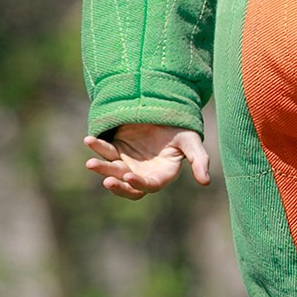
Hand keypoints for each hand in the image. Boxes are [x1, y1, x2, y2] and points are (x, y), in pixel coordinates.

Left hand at [83, 123, 211, 198]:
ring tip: (90, 163)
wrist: (166, 111)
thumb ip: (199, 160)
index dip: (140, 184)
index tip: (129, 177)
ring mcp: (129, 163)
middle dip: (116, 183)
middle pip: (128, 184)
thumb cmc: (181, 128)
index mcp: (162, 175)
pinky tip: (89, 140)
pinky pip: (106, 151)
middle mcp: (143, 173)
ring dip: (102, 168)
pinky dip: (97, 147)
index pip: (150, 185)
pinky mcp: (118, 150)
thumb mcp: (191, 141)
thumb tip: (206, 182)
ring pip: (113, 170)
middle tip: (107, 179)